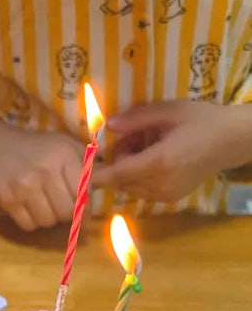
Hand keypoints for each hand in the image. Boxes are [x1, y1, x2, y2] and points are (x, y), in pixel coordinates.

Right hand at [0, 120, 85, 230]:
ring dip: (48, 218)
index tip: (80, 205)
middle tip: (60, 205)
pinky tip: (28, 207)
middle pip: (66, 212)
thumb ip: (85, 165)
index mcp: (63, 155)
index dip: (83, 205)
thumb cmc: (35, 146)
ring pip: (47, 221)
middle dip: (65, 213)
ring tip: (43, 204)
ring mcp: (24, 187)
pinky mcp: (8, 200)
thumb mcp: (64, 145)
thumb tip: (102, 188)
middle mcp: (45, 171)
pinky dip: (31, 222)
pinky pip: (28, 225)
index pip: (82, 194)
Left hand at [91, 100, 251, 202]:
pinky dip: (140, 175)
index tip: (78, 176)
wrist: (231, 141)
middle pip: (121, 179)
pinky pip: (142, 189)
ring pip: (130, 186)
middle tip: (134, 134)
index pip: (117, 173)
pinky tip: (156, 156)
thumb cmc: (201, 120)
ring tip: (148, 143)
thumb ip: (136, 119)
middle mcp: (161, 183)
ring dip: (129, 167)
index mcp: (159, 161)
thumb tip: (108, 125)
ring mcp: (166, 195)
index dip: (95, 176)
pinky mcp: (170, 199)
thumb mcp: (168, 112)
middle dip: (119, 159)